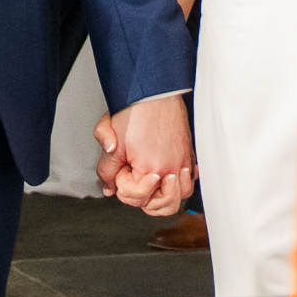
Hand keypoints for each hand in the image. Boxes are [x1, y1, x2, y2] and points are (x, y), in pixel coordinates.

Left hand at [95, 97, 193, 217]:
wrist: (154, 91)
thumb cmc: (136, 110)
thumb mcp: (111, 141)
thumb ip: (107, 169)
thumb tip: (109, 187)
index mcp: (151, 169)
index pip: (136, 199)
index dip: (122, 187)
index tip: (120, 172)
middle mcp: (172, 169)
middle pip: (163, 206)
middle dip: (144, 199)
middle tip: (133, 183)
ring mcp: (183, 162)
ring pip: (181, 196)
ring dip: (165, 196)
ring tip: (152, 186)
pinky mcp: (188, 154)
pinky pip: (190, 179)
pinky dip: (180, 184)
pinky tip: (168, 177)